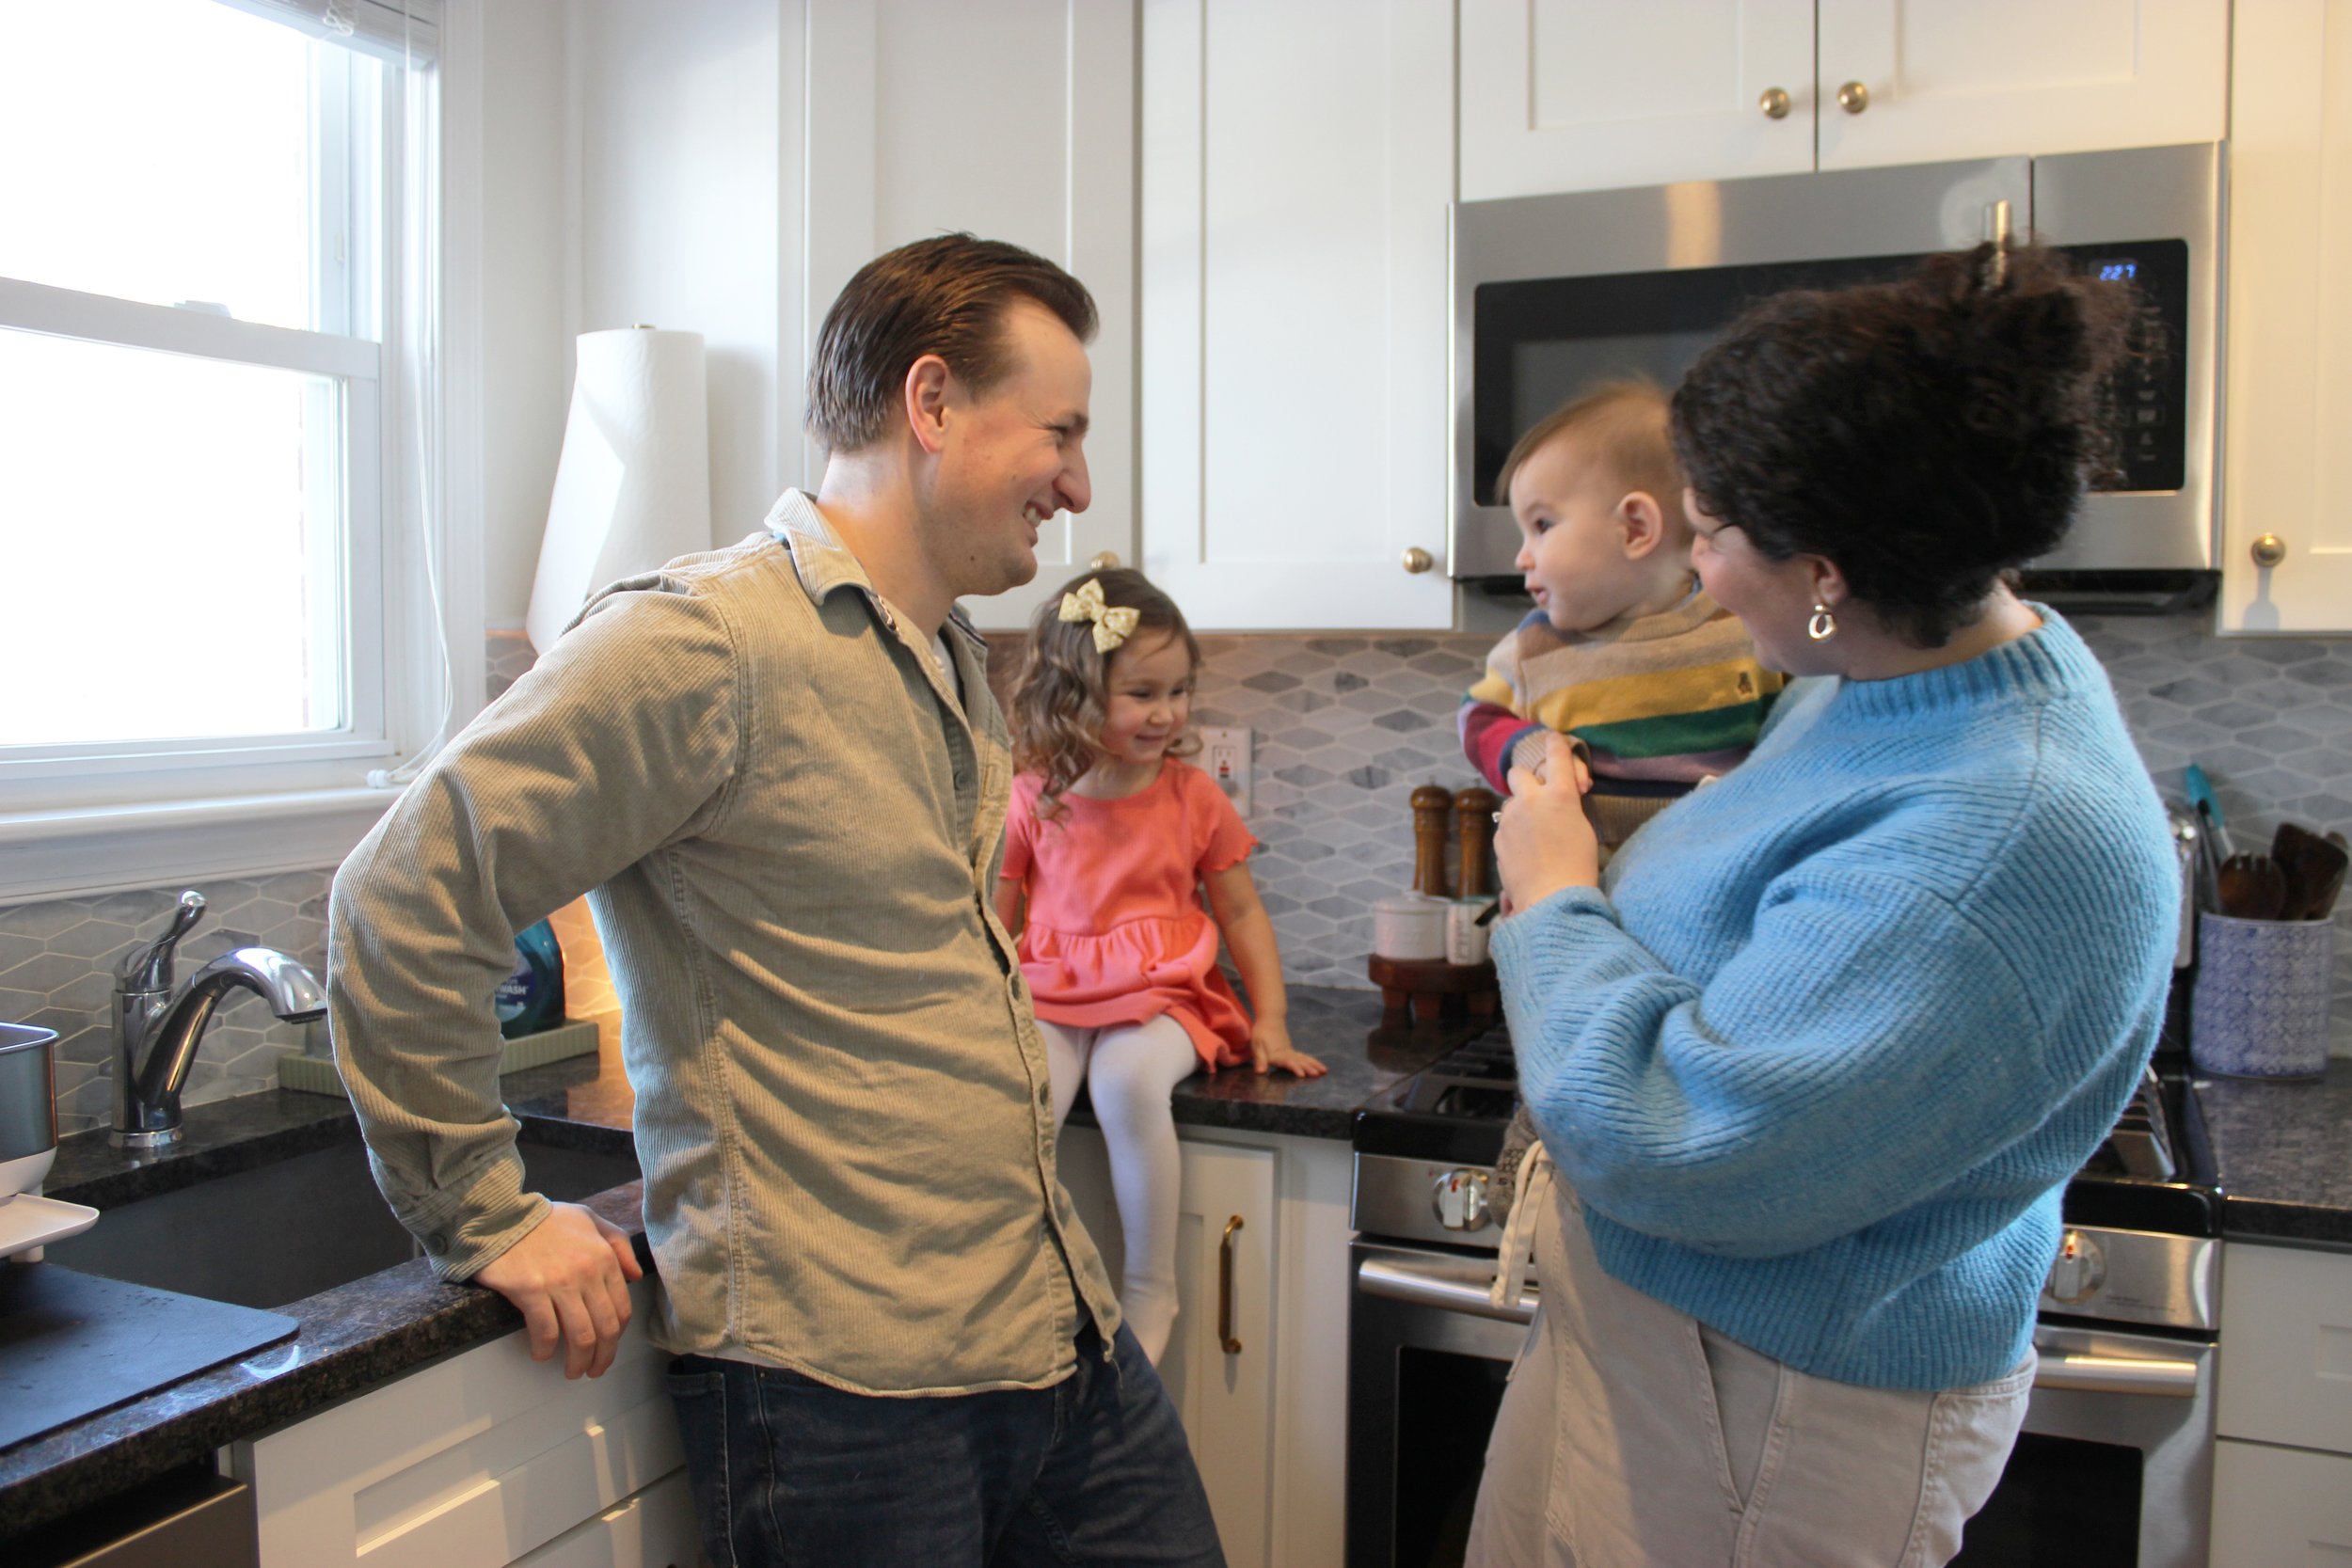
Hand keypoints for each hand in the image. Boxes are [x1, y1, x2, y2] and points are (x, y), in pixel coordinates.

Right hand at [473, 1201, 643, 1378]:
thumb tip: (635, 1275)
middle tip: (593, 1371)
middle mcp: (587, 1272)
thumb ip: (617, 1243)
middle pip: (605, 1328)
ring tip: (571, 1371)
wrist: (501, 1215)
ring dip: (577, 1361)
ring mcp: (560, 1283)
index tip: (607, 1347)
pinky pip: (546, 1331)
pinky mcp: (531, 1291)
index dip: (617, 1336)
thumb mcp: (589, 1218)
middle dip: (602, 1357)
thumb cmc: (544, 1219)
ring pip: (581, 1336)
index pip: (621, 1308)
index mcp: (603, 1257)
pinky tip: (541, 1354)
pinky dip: (545, 1349)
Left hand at [1249, 1018, 1326, 1077]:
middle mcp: (1286, 1053)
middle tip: (1318, 1074)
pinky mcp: (1292, 1052)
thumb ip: (1260, 1060)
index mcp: (1277, 1054)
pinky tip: (1319, 1067)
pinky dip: (1312, 1061)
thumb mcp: (1257, 1046)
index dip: (1295, 1068)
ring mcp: (1291, 1052)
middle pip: (1299, 1061)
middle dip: (1309, 1068)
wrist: (1270, 1019)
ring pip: (1304, 1059)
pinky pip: (1304, 1057)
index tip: (1302, 1074)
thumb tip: (1260, 1072)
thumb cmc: (1261, 1033)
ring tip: (1325, 1071)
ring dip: (1314, 1065)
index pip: (1287, 1062)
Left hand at [1496, 733, 1599, 912]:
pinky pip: (1505, 826)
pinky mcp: (1498, 837)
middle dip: (1526, 781)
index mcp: (1561, 795)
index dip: (1556, 745)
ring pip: (1511, 803)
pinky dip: (1513, 833)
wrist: (1553, 898)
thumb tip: (1555, 801)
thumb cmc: (1578, 866)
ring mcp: (1511, 818)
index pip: (1557, 757)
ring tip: (1535, 836)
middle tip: (1537, 797)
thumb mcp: (1582, 828)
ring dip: (1520, 811)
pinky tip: (1526, 852)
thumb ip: (1566, 807)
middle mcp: (1532, 800)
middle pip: (1519, 773)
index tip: (1552, 737)